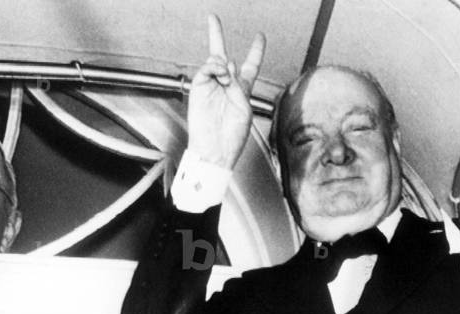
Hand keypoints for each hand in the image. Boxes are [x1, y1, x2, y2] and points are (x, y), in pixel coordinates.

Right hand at [186, 14, 264, 170]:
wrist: (214, 150)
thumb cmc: (232, 136)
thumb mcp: (245, 108)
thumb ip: (239, 84)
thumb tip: (227, 65)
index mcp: (242, 91)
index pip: (250, 65)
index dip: (256, 51)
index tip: (259, 37)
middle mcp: (226, 85)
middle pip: (224, 56)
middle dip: (216, 36)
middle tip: (213, 18)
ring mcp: (211, 86)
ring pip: (216, 60)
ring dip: (224, 64)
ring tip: (226, 78)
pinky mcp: (199, 88)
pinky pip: (207, 67)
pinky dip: (215, 67)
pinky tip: (221, 76)